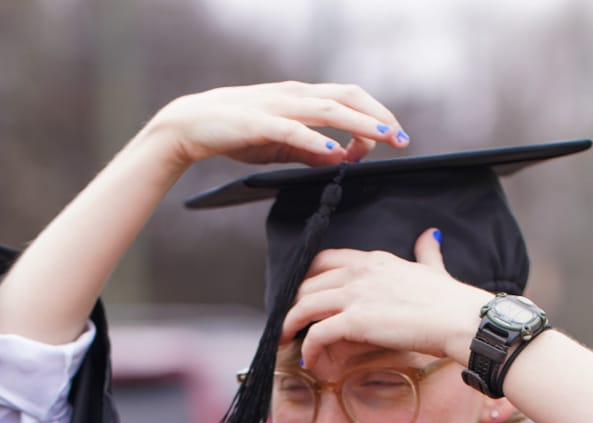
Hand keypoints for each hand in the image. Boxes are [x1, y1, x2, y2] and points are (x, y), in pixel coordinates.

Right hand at [140, 81, 408, 171]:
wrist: (190, 124)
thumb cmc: (236, 132)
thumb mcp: (280, 143)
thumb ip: (310, 150)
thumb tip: (341, 157)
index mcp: (301, 97)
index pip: (348, 99)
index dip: (374, 116)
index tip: (391, 139)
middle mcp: (294, 95)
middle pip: (346, 97)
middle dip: (378, 116)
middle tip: (402, 138)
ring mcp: (277, 106)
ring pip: (327, 109)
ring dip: (359, 123)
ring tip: (383, 138)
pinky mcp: (257, 122)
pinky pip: (291, 129)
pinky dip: (314, 137)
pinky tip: (333, 148)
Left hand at [280, 229, 486, 373]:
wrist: (458, 319)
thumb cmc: (449, 299)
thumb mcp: (433, 267)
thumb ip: (426, 251)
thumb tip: (430, 235)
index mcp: (374, 260)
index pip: (325, 260)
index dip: (307, 277)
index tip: (301, 294)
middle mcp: (359, 273)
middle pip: (308, 283)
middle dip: (293, 302)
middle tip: (290, 321)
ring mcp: (355, 295)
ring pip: (304, 305)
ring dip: (289, 324)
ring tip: (285, 340)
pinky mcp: (355, 322)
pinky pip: (317, 333)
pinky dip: (308, 349)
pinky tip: (308, 360)